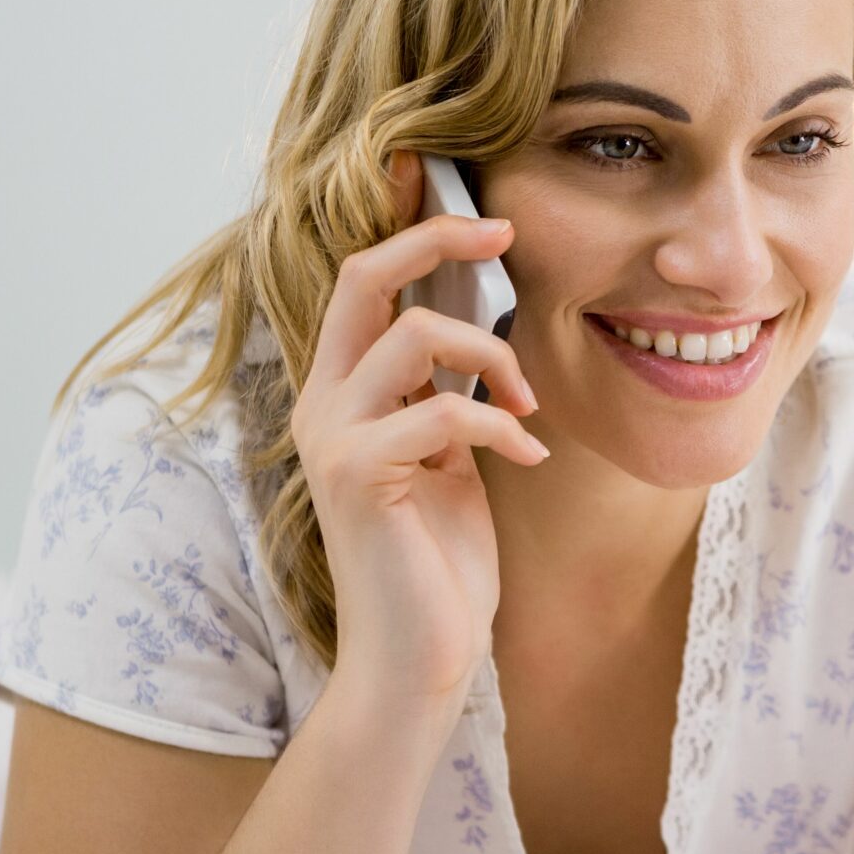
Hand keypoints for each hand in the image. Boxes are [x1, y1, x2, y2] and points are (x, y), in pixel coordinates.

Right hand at [292, 150, 542, 710]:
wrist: (418, 660)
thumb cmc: (439, 567)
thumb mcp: (450, 462)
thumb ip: (448, 397)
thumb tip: (484, 335)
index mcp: (345, 395)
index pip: (364, 285)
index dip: (406, 226)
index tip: (465, 192)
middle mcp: (324, 405)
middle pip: (363, 277)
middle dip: (435, 239)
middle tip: (505, 232)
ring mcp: (334, 439)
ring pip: (412, 337)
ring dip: (490, 358)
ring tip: (528, 403)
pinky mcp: (359, 476)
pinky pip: (442, 411)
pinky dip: (500, 424)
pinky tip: (529, 453)